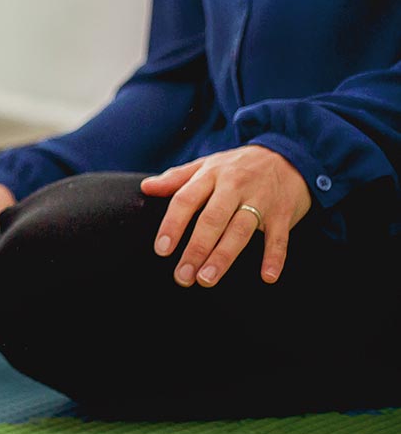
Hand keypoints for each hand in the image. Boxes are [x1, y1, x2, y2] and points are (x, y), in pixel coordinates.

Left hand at [141, 145, 311, 286]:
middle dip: (196, 249)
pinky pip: (278, 237)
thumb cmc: (238, 166)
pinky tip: (267, 276)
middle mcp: (234, 187)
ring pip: (240, 230)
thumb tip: (146, 187)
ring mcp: (261, 200)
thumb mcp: (206, 164)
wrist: (287, 155)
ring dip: (224, 257)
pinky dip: (274, 256)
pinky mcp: (283, 213)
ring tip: (207, 279)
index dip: (172, 225)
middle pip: (212, 219)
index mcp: (211, 174)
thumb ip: (176, 178)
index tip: (162, 250)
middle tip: (183, 275)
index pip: (186, 199)